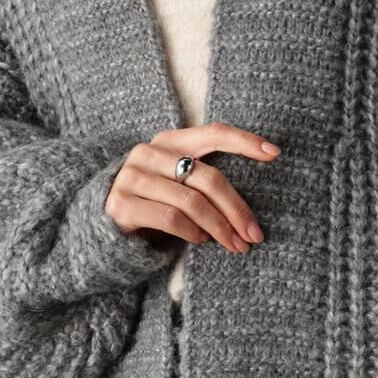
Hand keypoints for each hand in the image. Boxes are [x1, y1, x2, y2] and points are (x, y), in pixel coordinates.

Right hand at [104, 123, 279, 253]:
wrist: (102, 221)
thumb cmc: (154, 201)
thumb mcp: (178, 182)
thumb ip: (204, 178)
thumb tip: (250, 207)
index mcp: (170, 140)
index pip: (214, 133)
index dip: (245, 141)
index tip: (275, 154)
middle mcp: (149, 152)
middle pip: (208, 177)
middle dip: (237, 209)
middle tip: (255, 234)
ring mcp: (133, 177)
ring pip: (191, 201)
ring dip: (219, 228)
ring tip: (235, 244)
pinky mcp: (122, 204)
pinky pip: (169, 219)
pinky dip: (192, 232)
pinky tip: (201, 240)